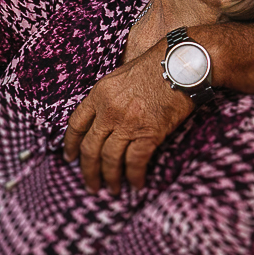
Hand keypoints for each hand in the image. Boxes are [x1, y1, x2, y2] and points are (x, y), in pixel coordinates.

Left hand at [63, 42, 195, 193]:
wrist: (183, 64)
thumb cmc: (158, 65)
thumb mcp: (123, 75)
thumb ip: (111, 96)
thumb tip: (107, 118)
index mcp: (99, 93)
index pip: (76, 124)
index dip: (71, 144)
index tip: (70, 157)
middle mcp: (109, 110)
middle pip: (90, 147)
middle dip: (88, 171)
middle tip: (90, 186)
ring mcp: (128, 123)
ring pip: (110, 159)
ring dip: (109, 178)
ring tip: (111, 190)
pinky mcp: (149, 133)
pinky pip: (135, 162)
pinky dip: (134, 176)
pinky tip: (136, 185)